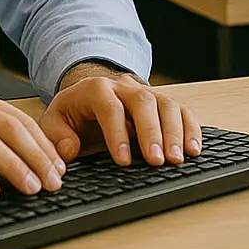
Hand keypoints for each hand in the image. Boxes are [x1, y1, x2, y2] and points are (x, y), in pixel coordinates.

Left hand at [39, 65, 202, 167]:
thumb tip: (70, 150)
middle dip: (152, 132)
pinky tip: (193, 149)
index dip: (117, 133)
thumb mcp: (55, 121)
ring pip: (166, 103)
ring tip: (177, 159)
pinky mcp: (162, 102)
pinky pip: (181, 110)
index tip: (123, 160)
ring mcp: (146, 92)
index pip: (109, 107)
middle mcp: (124, 87)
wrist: (90, 94)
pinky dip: (190, 128)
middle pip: (143, 102)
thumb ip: (57, 136)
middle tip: (157, 161)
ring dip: (174, 132)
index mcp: (95, 89)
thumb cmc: (74, 112)